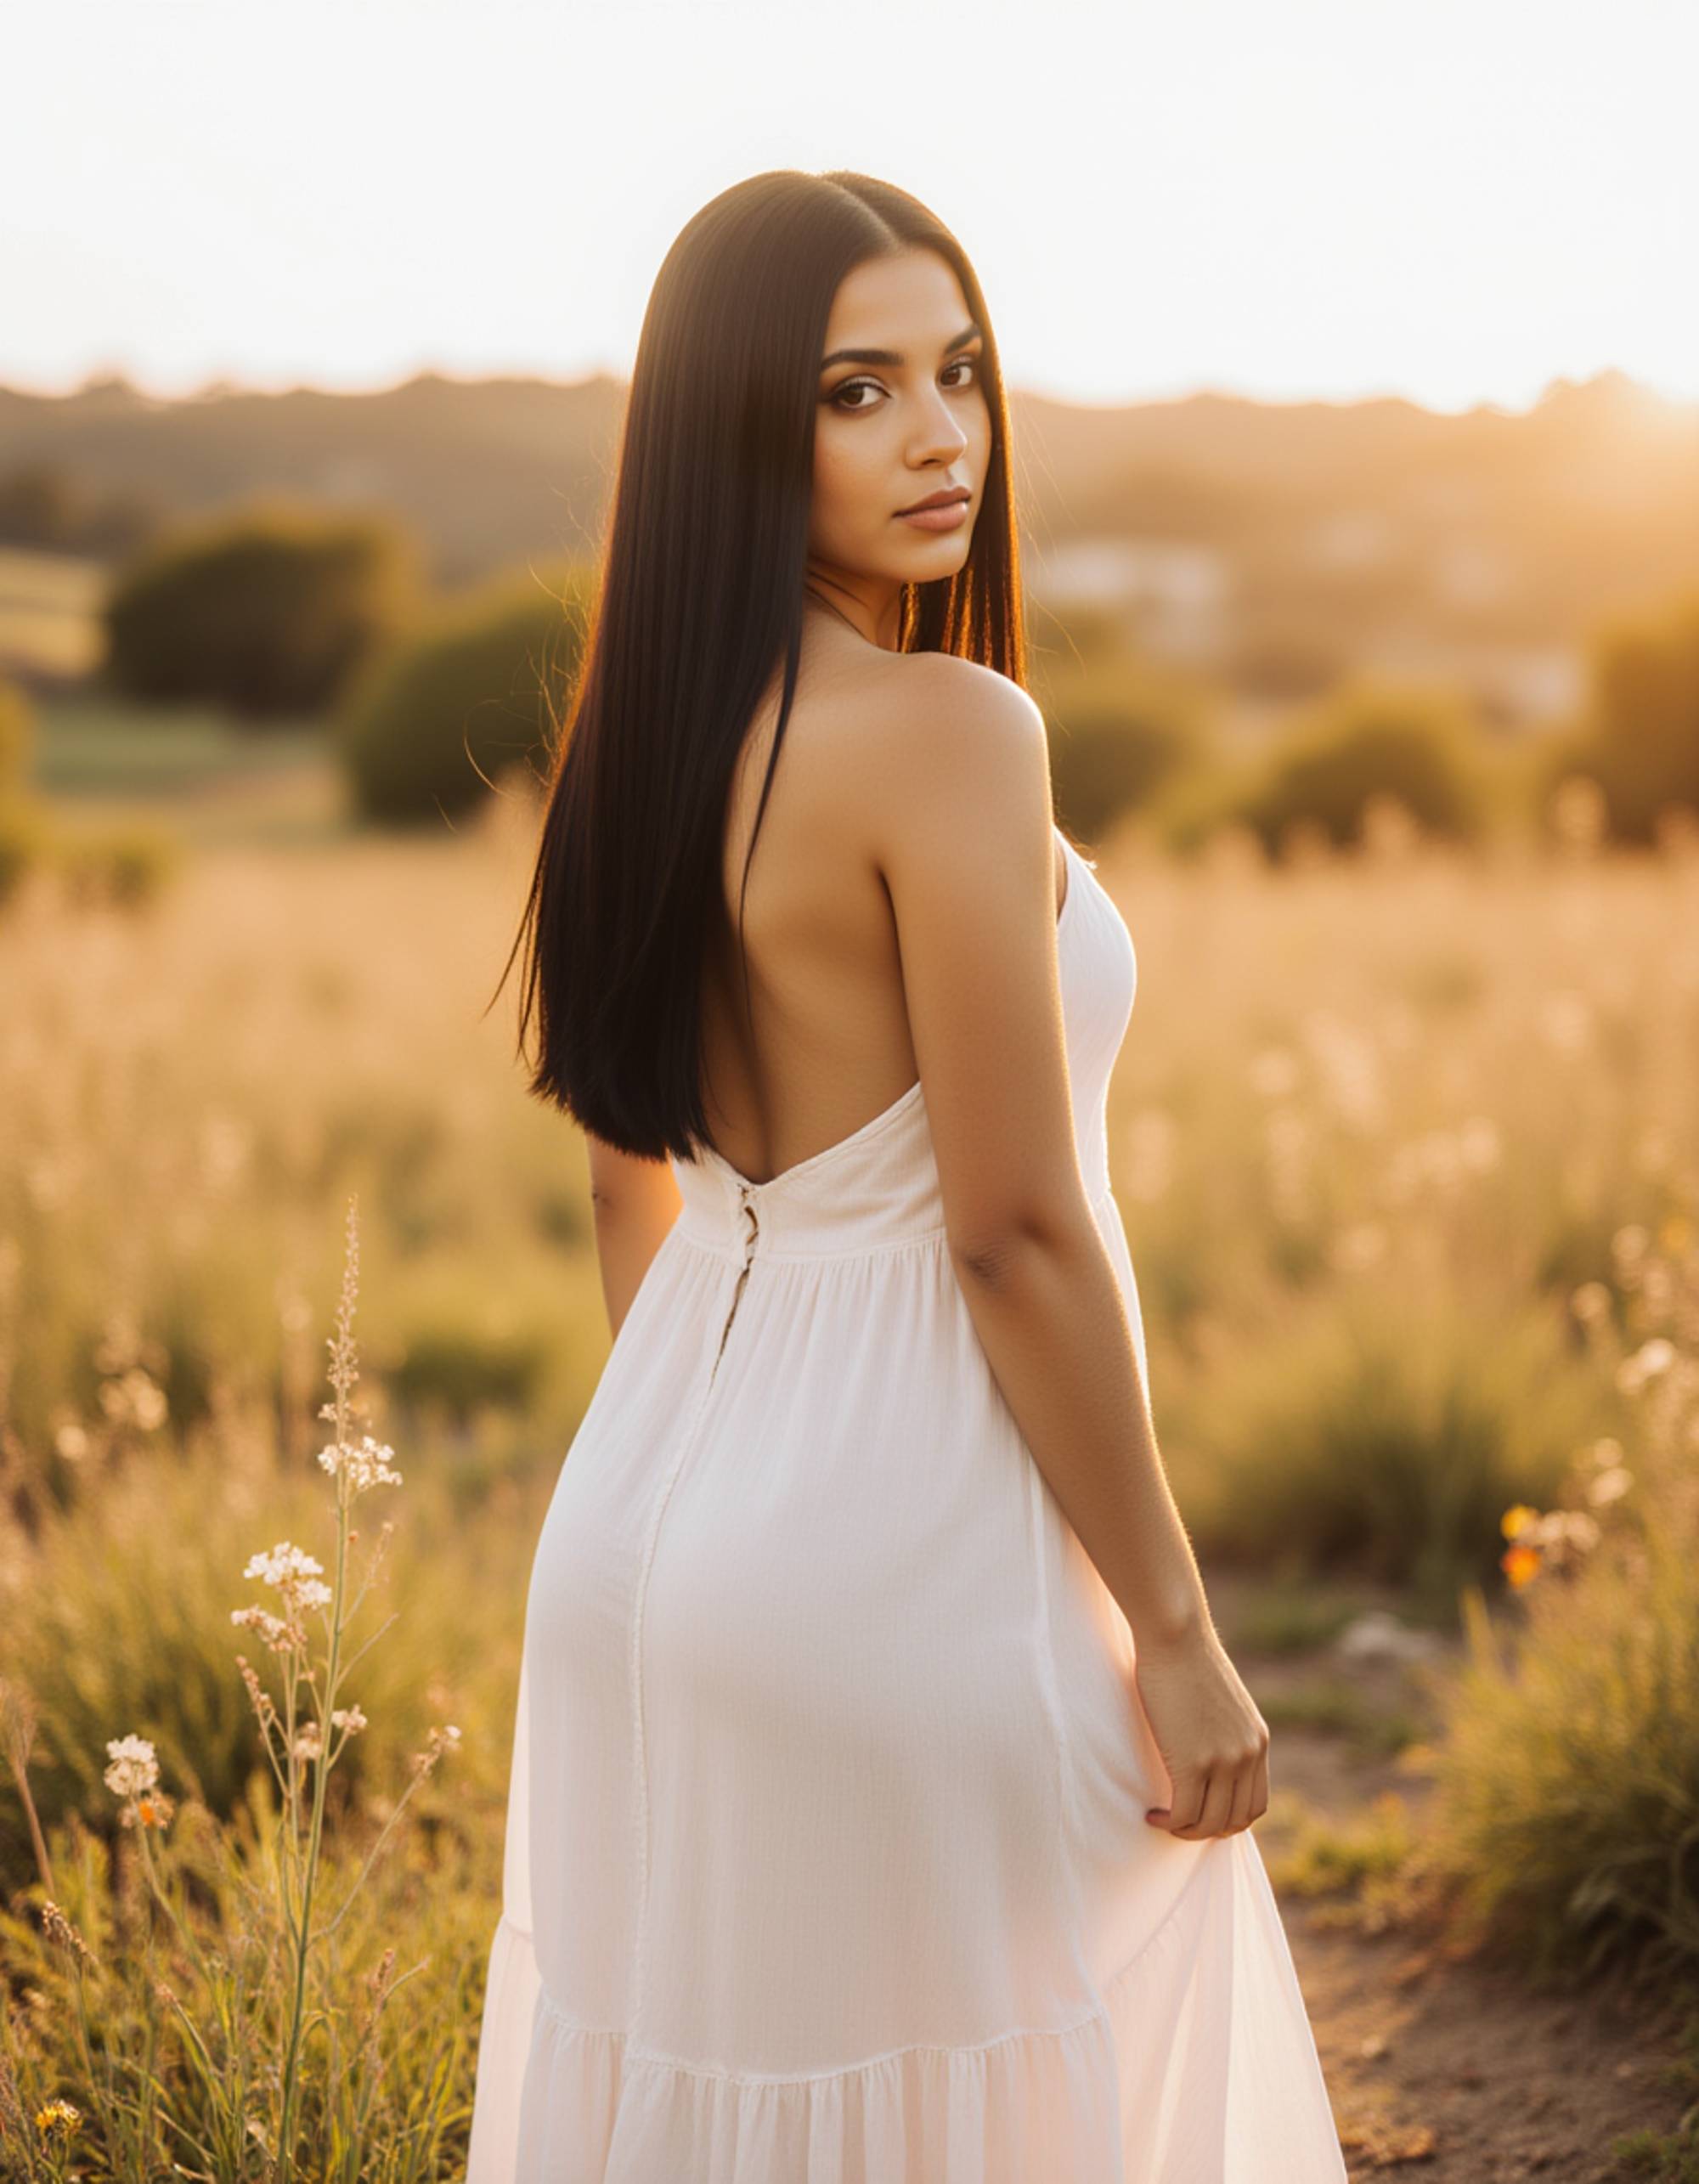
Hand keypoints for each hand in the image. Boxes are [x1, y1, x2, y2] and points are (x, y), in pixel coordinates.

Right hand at [1133, 1624, 1269, 1839]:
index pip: (1255, 1803)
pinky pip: (1185, 1814)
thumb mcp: (1221, 1700)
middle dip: (1207, 1830)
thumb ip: (1223, 1730)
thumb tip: (1204, 1747)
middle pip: (1237, 1820)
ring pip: (1211, 1824)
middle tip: (1179, 1821)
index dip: (1229, 1819)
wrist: (1176, 1635)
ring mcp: (1224, 1760)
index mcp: (1257, 1740)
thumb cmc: (1186, 1658)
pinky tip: (1152, 1814)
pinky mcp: (1194, 1761)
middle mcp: (1248, 1754)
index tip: (1201, 1814)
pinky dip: (1169, 1823)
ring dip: (1186, 1832)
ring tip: (1163, 1819)